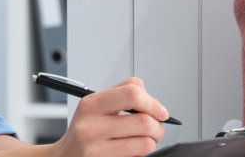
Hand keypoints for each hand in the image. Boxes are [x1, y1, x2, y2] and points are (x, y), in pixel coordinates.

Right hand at [48, 77, 168, 156]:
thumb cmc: (84, 132)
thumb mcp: (94, 107)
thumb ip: (122, 96)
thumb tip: (154, 104)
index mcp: (90, 105)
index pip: (132, 93)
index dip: (153, 102)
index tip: (160, 111)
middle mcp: (90, 127)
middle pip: (144, 121)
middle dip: (158, 126)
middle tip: (156, 129)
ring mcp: (96, 149)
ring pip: (146, 143)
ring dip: (152, 142)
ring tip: (145, 141)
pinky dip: (141, 154)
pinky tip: (132, 152)